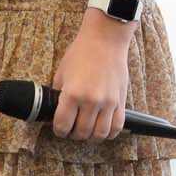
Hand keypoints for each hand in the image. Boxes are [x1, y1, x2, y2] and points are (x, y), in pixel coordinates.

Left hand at [50, 11, 131, 139]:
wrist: (104, 40)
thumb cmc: (81, 53)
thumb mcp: (61, 73)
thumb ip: (59, 95)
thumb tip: (55, 112)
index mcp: (72, 94)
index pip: (63, 125)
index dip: (58, 131)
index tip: (59, 129)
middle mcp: (91, 101)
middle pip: (81, 132)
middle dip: (73, 134)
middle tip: (71, 129)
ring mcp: (108, 102)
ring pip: (100, 134)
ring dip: (91, 136)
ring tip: (87, 129)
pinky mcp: (121, 101)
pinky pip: (117, 126)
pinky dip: (109, 132)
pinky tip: (102, 128)